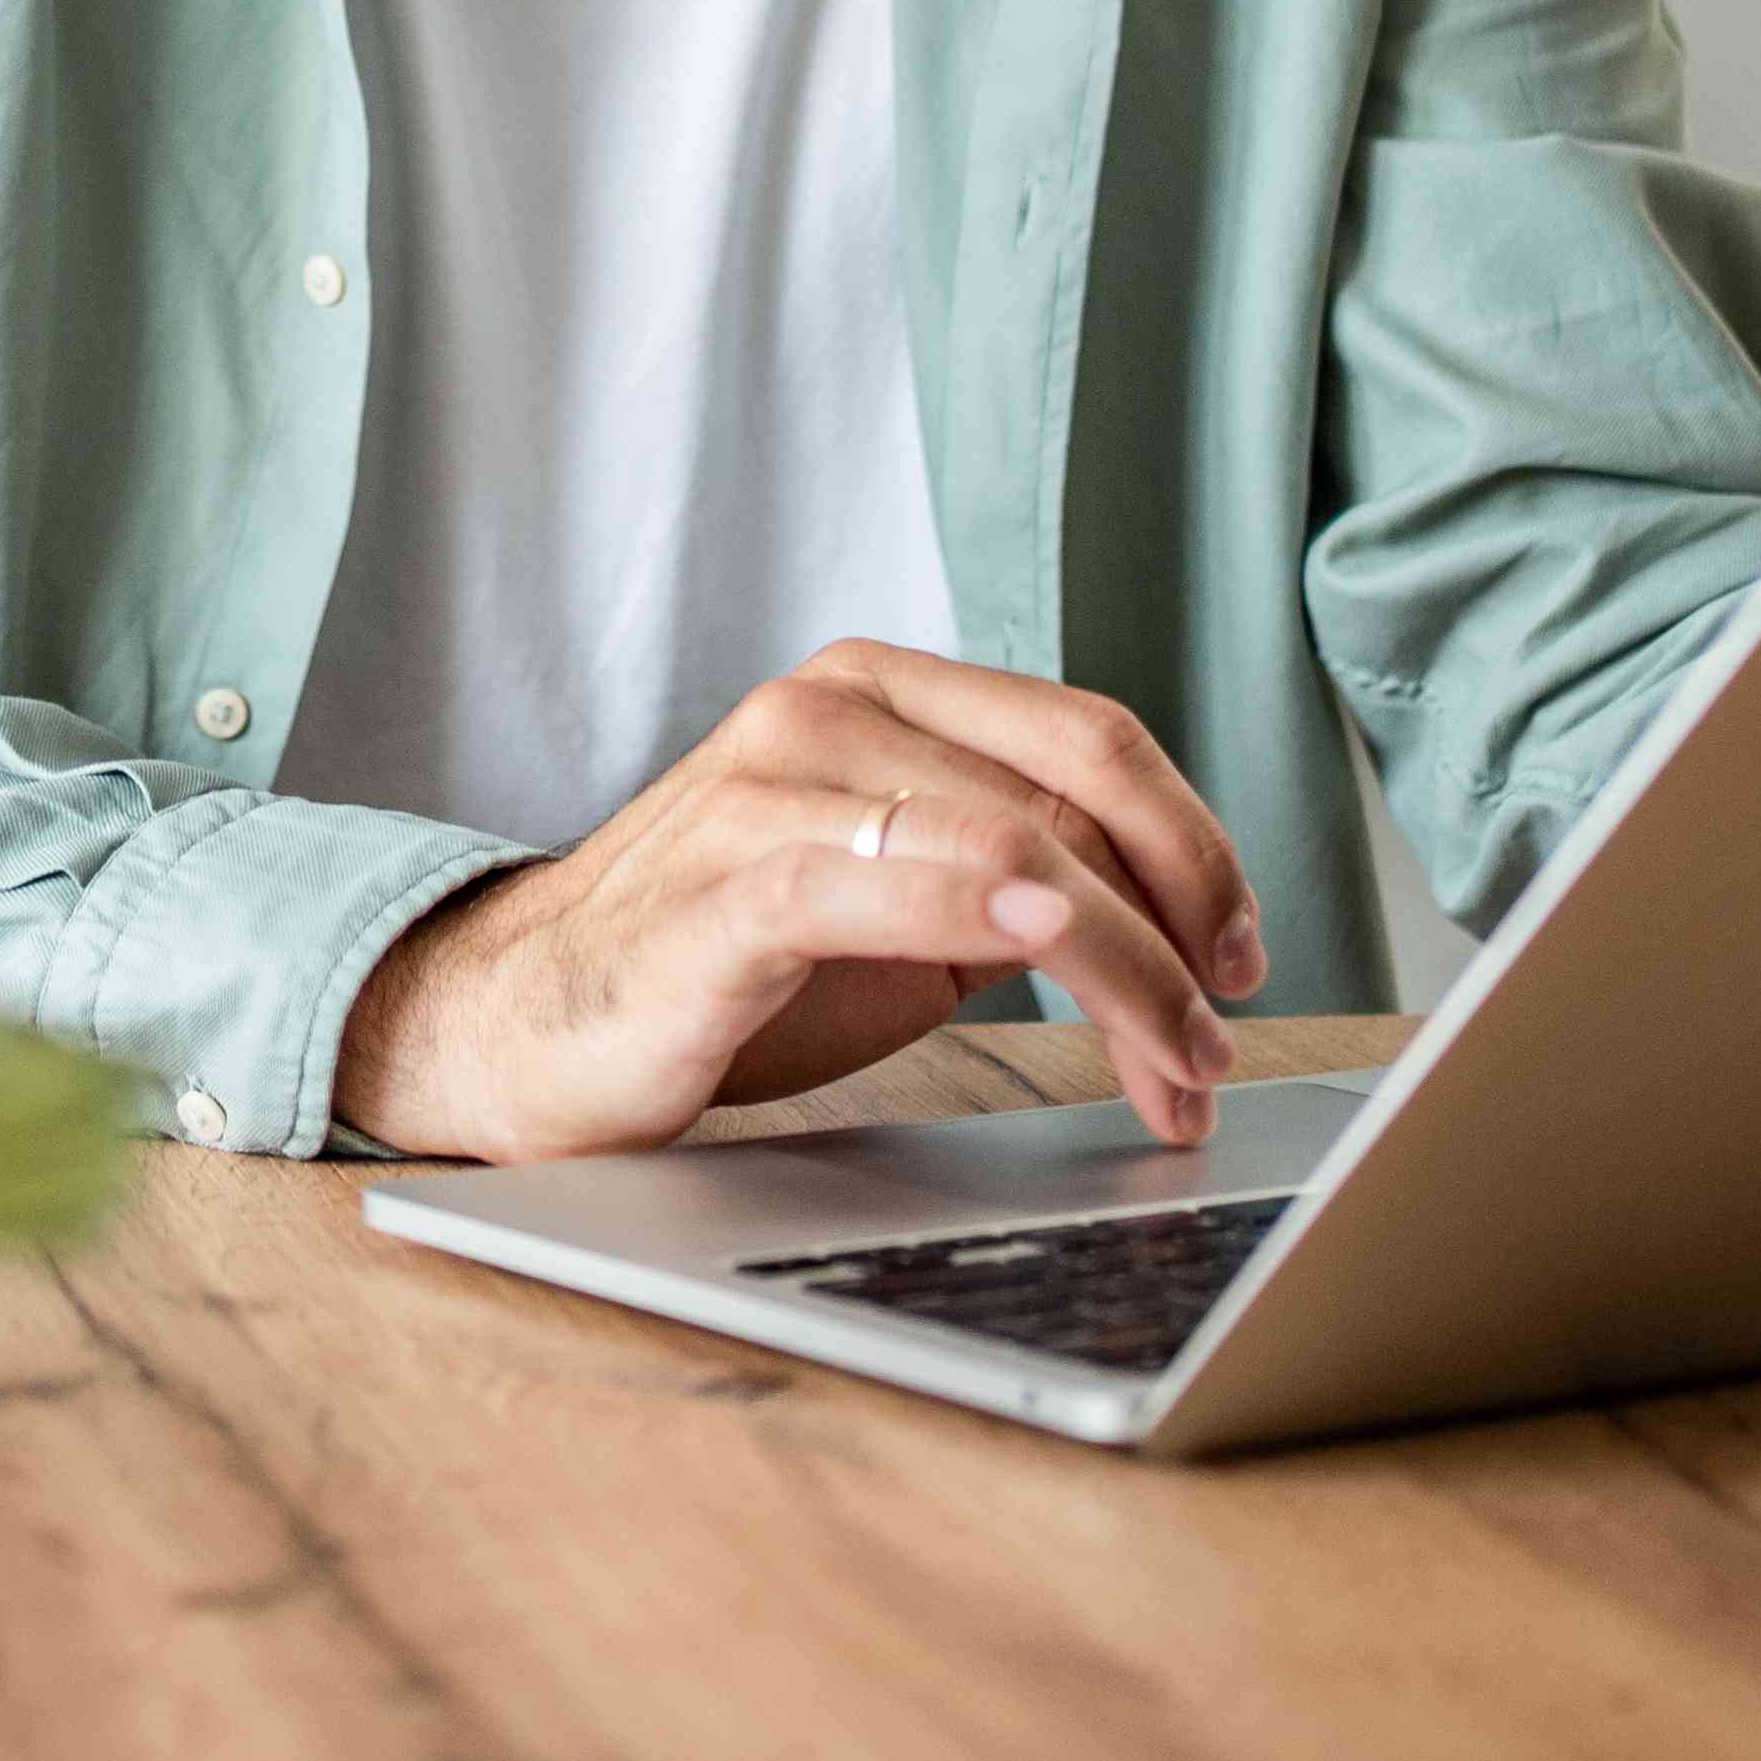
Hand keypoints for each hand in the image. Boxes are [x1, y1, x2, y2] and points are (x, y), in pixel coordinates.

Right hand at [331, 640, 1269, 1162]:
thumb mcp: (896, 904)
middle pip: (1073, 787)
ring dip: (1130, 968)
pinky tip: (1067, 960)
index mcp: (877, 690)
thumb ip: (1015, 876)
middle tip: (1223, 1031)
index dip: (1197, 846)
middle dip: (1182, 919)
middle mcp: (827, 709)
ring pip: (1014, 845)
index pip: (1090, 738)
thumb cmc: (721, 970)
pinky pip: (892, 881)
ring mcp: (770, 786)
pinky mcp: (726, 887)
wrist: (519, 1021)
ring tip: (1172, 1070)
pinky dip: (1003, 918)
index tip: (1242, 959)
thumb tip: (1184, 932)